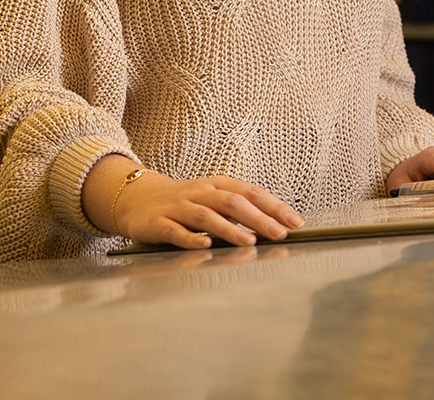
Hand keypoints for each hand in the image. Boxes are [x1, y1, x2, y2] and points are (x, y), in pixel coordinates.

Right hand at [91, 159, 303, 249]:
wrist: (138, 198)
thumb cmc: (185, 203)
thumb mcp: (213, 200)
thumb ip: (238, 210)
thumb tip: (273, 223)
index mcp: (218, 185)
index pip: (252, 193)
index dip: (274, 206)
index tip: (295, 222)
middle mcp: (201, 192)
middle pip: (234, 202)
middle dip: (260, 218)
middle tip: (280, 233)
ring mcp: (179, 206)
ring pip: (207, 215)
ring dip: (230, 228)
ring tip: (249, 241)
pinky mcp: (159, 222)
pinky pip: (176, 230)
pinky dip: (192, 238)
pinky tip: (206, 246)